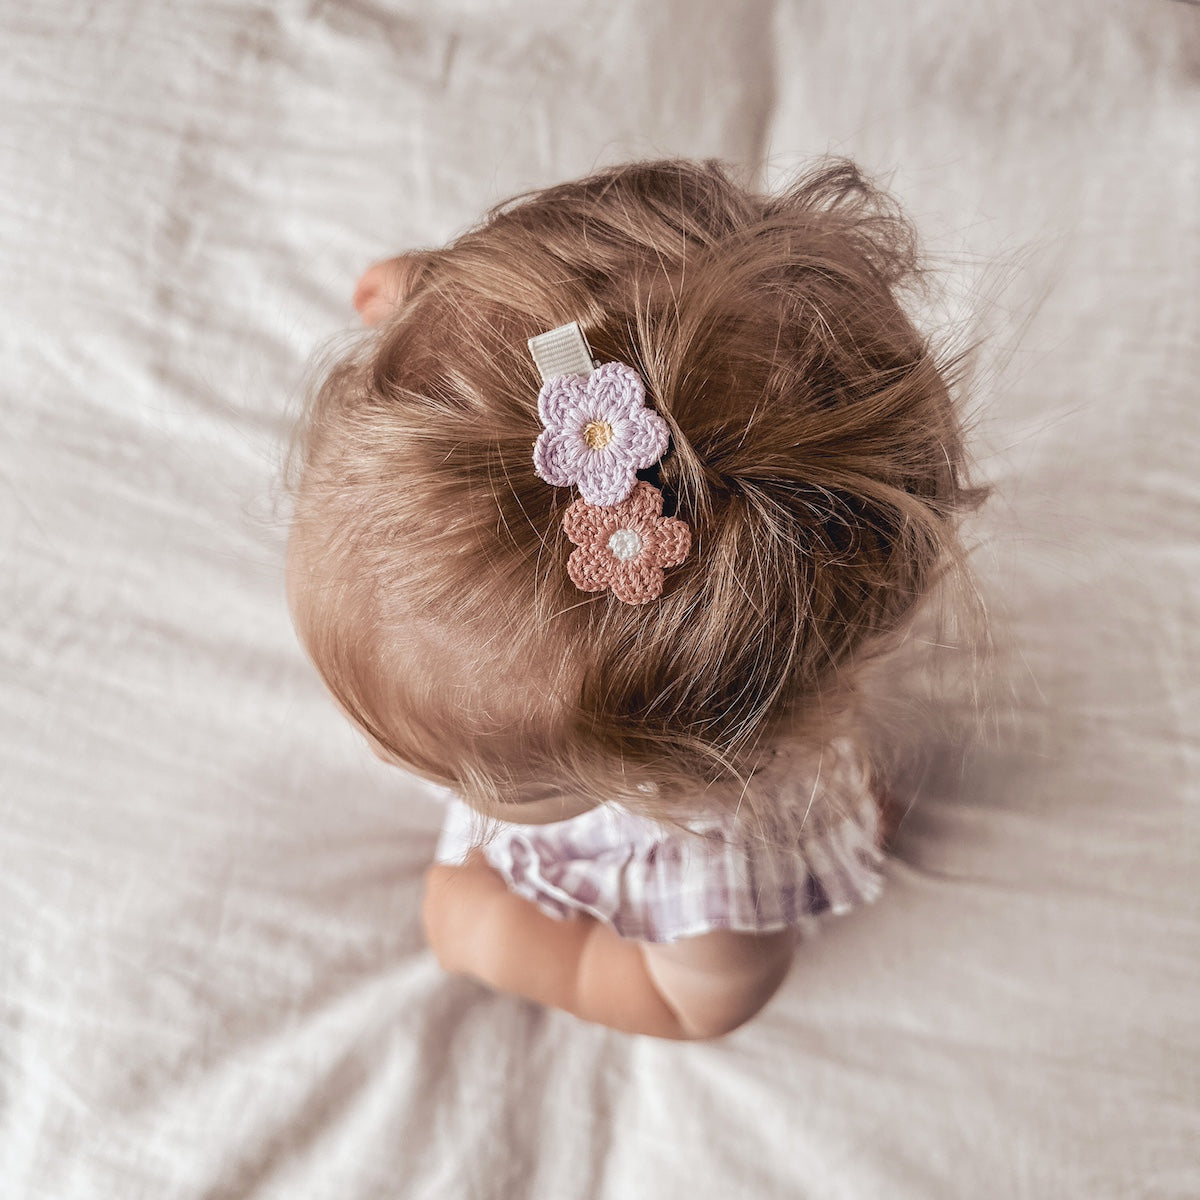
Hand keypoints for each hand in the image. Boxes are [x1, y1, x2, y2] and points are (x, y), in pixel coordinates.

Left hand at [421, 850, 508, 975]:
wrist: (497, 932)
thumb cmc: (492, 894)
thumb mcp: (486, 867)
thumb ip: (476, 859)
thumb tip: (474, 854)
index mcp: (436, 878)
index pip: (446, 874)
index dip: (466, 878)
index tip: (483, 882)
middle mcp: (428, 904)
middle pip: (443, 901)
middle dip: (460, 902)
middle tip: (486, 903)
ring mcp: (433, 932)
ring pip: (447, 926)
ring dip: (462, 925)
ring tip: (488, 924)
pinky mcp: (443, 956)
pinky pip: (454, 949)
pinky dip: (467, 947)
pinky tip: (484, 943)